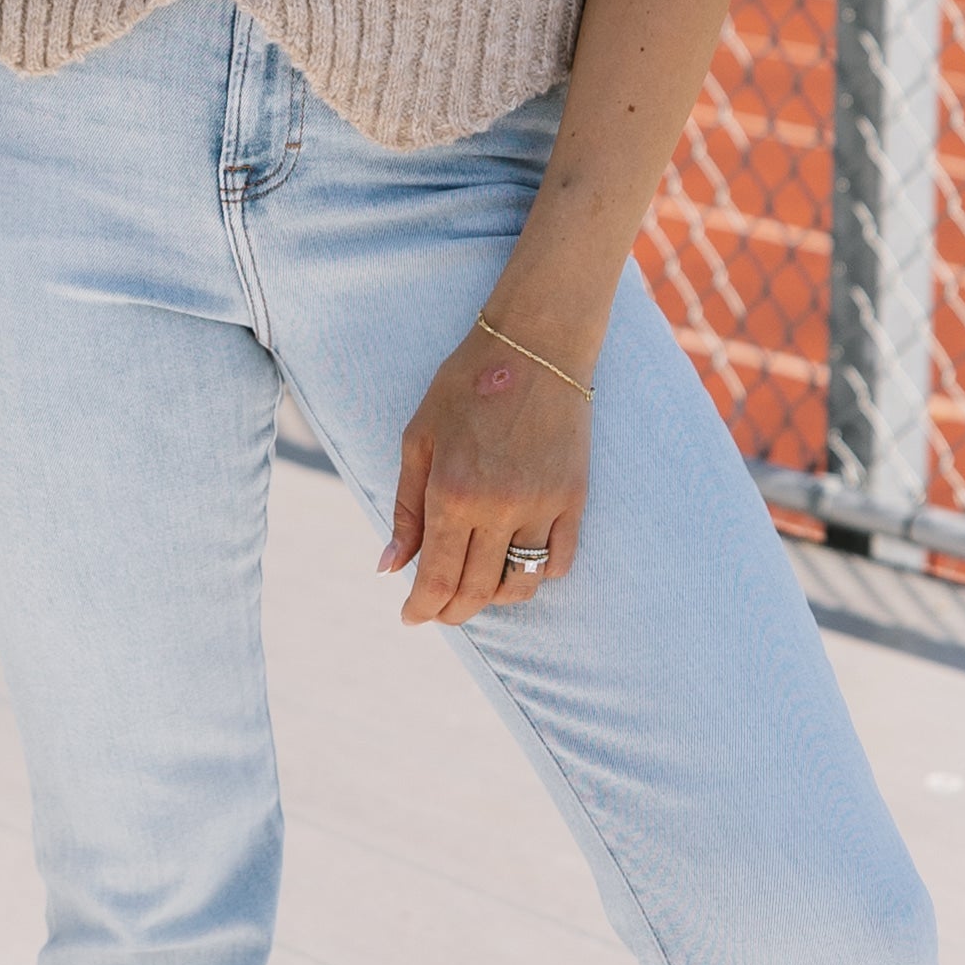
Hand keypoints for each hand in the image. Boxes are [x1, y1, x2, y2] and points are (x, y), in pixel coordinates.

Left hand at [383, 318, 591, 623]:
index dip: (421, 609)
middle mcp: (499, 507)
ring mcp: (543, 505)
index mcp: (452, 492)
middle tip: (437, 611)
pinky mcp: (575, 498)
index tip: (411, 618)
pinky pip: (559, 562)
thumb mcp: (419, 439)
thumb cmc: (465, 386)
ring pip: (520, 585)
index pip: (436, 579)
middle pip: (475, 591)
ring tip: (476, 587)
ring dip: (494, 598)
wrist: (535, 346)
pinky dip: (537, 574)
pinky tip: (515, 564)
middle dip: (451, 611)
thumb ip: (405, 509)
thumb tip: (389, 568)